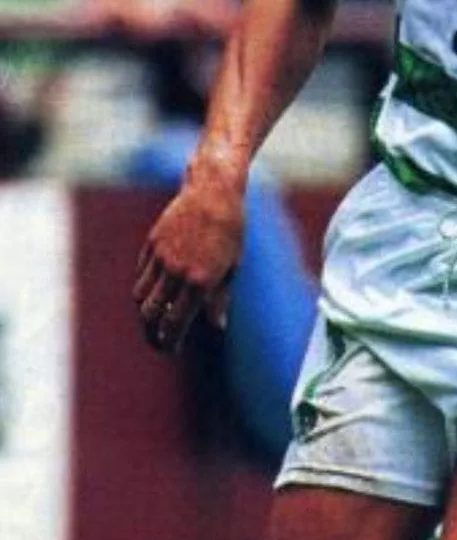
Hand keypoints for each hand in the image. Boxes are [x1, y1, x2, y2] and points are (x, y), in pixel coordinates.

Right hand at [133, 178, 243, 353]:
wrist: (213, 190)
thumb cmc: (231, 229)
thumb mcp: (233, 266)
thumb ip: (221, 298)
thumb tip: (217, 326)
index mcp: (201, 280)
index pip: (175, 323)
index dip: (169, 341)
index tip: (171, 349)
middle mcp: (177, 271)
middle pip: (150, 314)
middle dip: (151, 334)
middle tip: (158, 341)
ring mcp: (161, 256)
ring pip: (140, 296)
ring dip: (145, 312)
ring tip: (155, 319)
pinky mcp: (152, 243)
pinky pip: (142, 273)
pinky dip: (145, 287)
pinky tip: (155, 292)